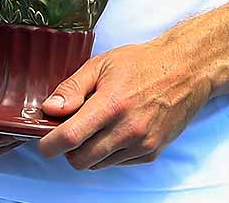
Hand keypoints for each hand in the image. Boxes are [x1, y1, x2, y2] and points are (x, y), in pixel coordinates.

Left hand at [33, 35, 215, 169]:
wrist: (185, 71)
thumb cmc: (142, 64)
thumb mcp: (101, 65)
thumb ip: (72, 88)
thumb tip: (49, 109)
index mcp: (111, 105)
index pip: (71, 137)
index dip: (49, 145)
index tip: (43, 142)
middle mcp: (128, 130)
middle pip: (81, 159)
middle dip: (67, 149)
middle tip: (69, 129)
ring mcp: (142, 144)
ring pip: (98, 164)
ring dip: (88, 151)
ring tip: (95, 125)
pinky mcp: (151, 153)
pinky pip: (117, 163)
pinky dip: (109, 152)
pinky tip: (114, 130)